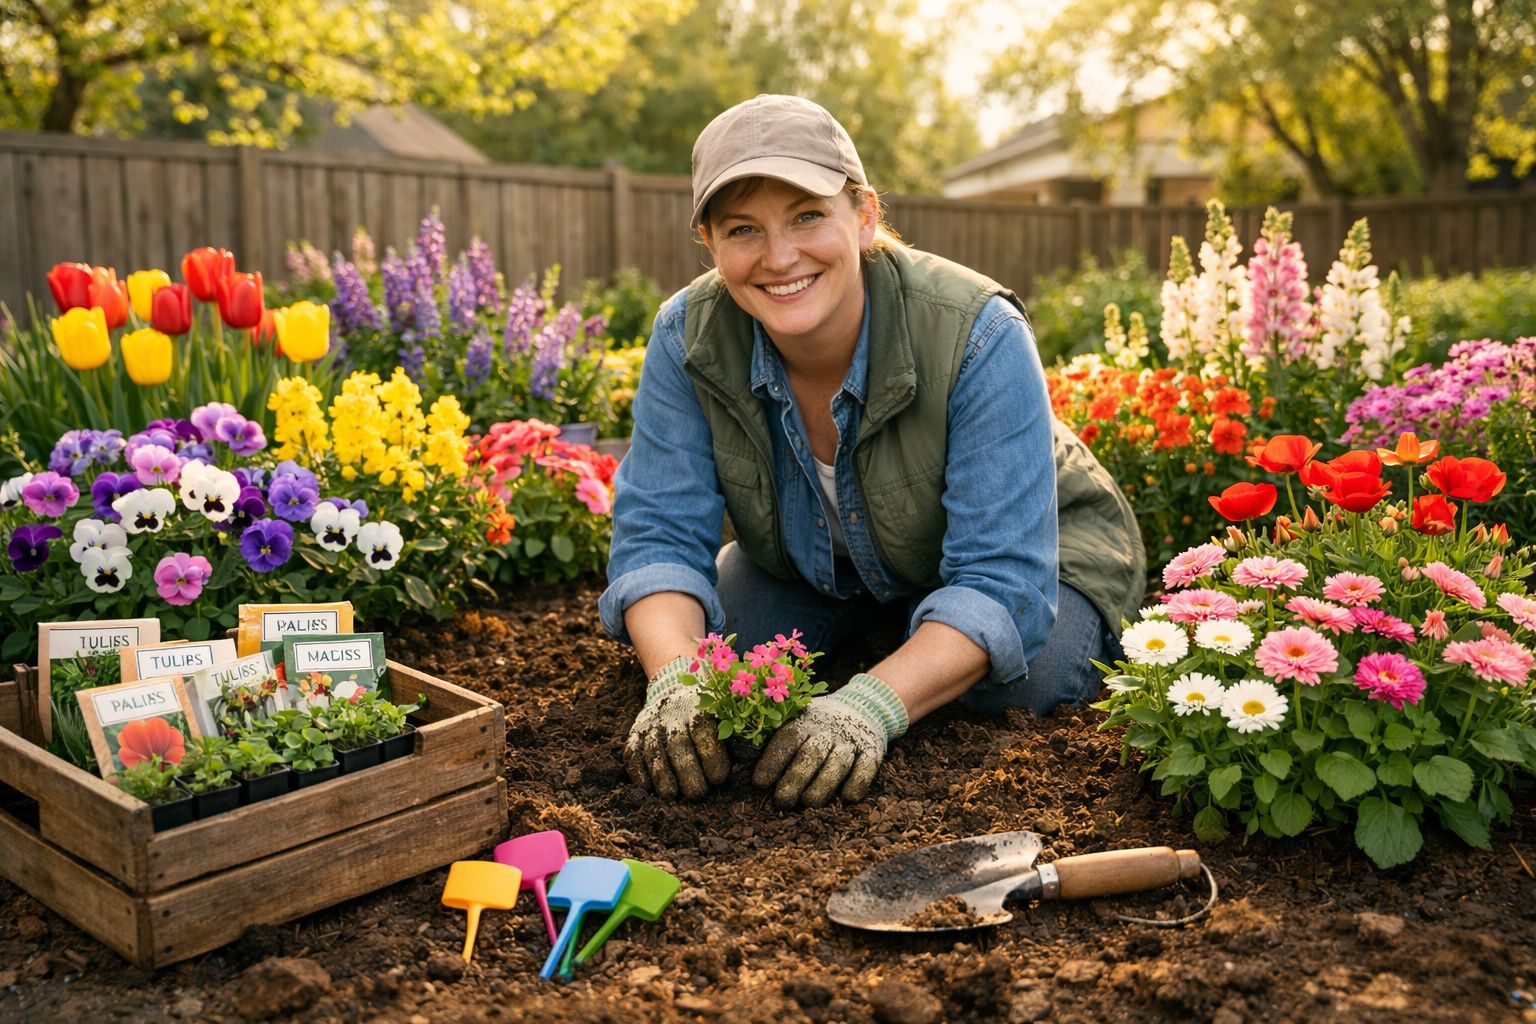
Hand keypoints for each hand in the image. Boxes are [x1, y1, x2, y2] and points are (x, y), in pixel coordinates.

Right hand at [622, 658, 729, 799]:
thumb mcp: (725, 712)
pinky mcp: (635, 733)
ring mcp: (651, 722)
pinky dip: (638, 772)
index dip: (712, 756)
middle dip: (688, 773)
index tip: (720, 778)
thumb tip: (749, 760)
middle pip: (677, 745)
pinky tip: (648, 787)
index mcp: (699, 705)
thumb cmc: (710, 712)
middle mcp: (672, 711)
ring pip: (654, 751)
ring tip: (673, 796)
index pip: (703, 730)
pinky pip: (632, 753)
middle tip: (698, 793)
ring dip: (663, 777)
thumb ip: (735, 733)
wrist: (674, 687)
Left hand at [753, 673, 908, 807]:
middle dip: (795, 778)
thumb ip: (773, 737)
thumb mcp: (797, 720)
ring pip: (837, 763)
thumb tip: (739, 757)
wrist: (864, 706)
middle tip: (782, 800)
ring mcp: (851, 740)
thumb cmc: (818, 724)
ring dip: (823, 785)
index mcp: (805, 720)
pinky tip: (847, 798)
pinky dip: (858, 782)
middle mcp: (828, 728)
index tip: (759, 783)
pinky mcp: (873, 750)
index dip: (773, 761)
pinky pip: (867, 767)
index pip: (787, 740)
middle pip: (811, 754)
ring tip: (809, 803)